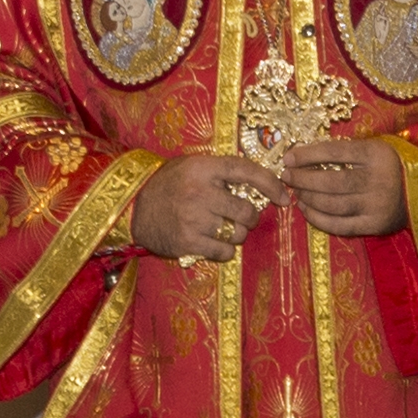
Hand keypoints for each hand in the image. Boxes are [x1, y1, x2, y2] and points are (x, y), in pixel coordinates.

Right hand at [133, 151, 276, 261]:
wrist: (132, 209)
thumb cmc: (167, 186)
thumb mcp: (190, 167)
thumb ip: (220, 173)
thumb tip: (262, 185)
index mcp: (202, 168)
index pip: (245, 171)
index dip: (270, 184)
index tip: (284, 197)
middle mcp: (199, 192)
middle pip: (246, 210)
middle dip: (249, 217)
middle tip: (240, 218)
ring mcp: (193, 218)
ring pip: (238, 233)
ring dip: (235, 234)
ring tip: (218, 228)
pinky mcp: (188, 242)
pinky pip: (224, 251)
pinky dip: (224, 250)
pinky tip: (210, 242)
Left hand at [277, 134, 406, 237]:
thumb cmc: (391, 166)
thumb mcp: (375, 148)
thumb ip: (345, 151)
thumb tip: (302, 155)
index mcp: (377, 154)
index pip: (334, 152)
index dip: (308, 155)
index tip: (288, 157)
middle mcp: (378, 180)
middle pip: (331, 181)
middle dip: (303, 179)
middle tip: (286, 177)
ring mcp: (377, 205)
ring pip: (332, 204)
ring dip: (308, 199)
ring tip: (296, 193)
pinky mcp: (376, 225)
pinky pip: (340, 225)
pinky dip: (319, 219)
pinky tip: (307, 211)